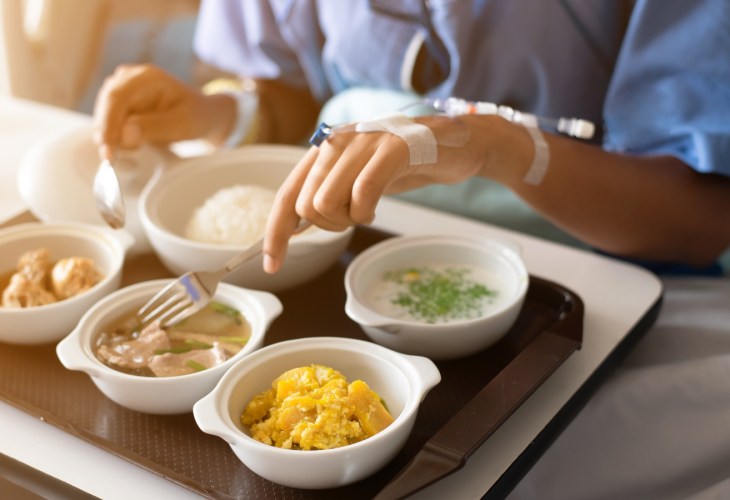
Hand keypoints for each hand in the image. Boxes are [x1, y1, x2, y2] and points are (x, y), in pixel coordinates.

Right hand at [93, 64, 234, 159]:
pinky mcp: (120, 105)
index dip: (108, 124)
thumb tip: (125, 134)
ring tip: (137, 149)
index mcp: (146, 77)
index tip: (108, 150)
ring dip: (111, 137)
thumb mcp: (183, 124)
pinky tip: (131, 147)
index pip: (117, 97)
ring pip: (103, 116)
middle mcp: (129, 79)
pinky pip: (108, 123)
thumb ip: (155, 127)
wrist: (202, 115)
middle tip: (113, 159)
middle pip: (105, 106)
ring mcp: (122, 90)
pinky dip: (114, 138)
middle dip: (107, 134)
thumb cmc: (196, 117)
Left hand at [263, 115, 489, 272]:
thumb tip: (292, 225)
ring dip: (348, 219)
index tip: (272, 265)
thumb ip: (325, 192)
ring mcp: (363, 143)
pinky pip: (362, 193)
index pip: (287, 195)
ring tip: (368, 209)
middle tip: (354, 217)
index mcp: (324, 150)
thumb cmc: (402, 166)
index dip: (275, 233)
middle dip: (328, 225)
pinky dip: (366, 210)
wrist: (452, 144)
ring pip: (326, 201)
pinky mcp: (391, 150)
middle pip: (305, 206)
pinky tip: (376, 207)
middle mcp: (336, 142)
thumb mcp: (357, 178)